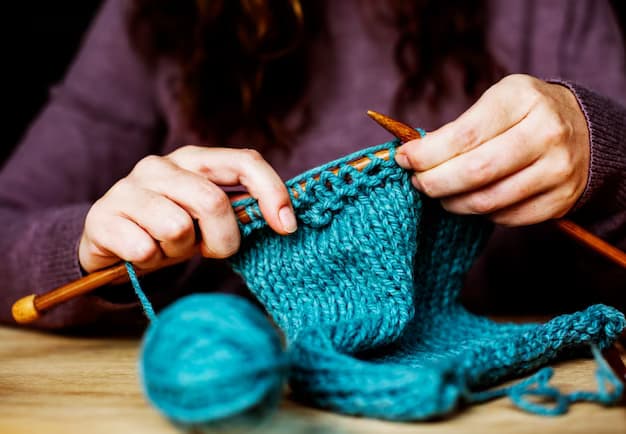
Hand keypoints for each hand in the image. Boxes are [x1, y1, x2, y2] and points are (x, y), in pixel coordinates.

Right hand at [79, 146, 295, 272]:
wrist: (113, 243)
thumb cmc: (172, 228)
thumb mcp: (208, 217)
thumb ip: (239, 210)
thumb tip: (285, 219)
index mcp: (195, 159)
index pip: (245, 161)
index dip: (272, 192)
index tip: (287, 227)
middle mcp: (160, 165)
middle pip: (213, 201)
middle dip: (223, 240)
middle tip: (210, 250)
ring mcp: (128, 187)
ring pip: (177, 228)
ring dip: (179, 251)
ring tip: (167, 247)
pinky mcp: (102, 216)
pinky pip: (144, 249)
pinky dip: (150, 261)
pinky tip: (142, 253)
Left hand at [395, 74, 589, 225]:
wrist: (584, 129)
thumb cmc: (523, 114)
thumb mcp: (495, 101)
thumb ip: (457, 128)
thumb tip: (411, 157)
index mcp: (522, 100)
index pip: (464, 136)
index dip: (426, 154)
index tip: (404, 159)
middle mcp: (546, 133)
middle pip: (475, 172)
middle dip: (434, 182)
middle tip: (417, 182)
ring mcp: (558, 170)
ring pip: (488, 200)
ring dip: (452, 202)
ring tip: (439, 193)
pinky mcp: (561, 199)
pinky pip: (506, 218)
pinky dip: (481, 213)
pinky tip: (472, 199)